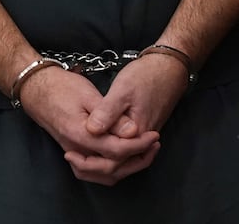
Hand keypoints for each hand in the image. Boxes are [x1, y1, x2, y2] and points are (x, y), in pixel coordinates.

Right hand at [17, 66, 159, 185]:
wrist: (36, 89)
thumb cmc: (61, 87)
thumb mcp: (88, 94)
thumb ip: (110, 114)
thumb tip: (132, 131)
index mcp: (80, 134)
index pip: (116, 150)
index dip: (138, 145)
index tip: (154, 135)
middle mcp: (75, 149)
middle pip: (111, 169)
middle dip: (136, 160)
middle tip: (154, 145)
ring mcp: (73, 152)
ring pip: (102, 175)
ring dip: (125, 167)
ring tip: (143, 152)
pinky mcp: (73, 151)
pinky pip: (93, 171)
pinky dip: (110, 169)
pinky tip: (122, 158)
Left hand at [66, 53, 189, 181]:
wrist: (170, 69)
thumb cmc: (146, 76)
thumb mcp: (123, 89)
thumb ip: (108, 112)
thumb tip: (92, 131)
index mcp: (135, 133)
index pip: (112, 160)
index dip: (88, 161)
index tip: (68, 153)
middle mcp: (142, 141)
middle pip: (119, 168)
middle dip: (93, 168)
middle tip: (71, 158)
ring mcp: (145, 138)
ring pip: (124, 165)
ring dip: (103, 166)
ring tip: (81, 159)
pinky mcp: (144, 133)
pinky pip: (129, 156)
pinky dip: (112, 158)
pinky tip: (99, 150)